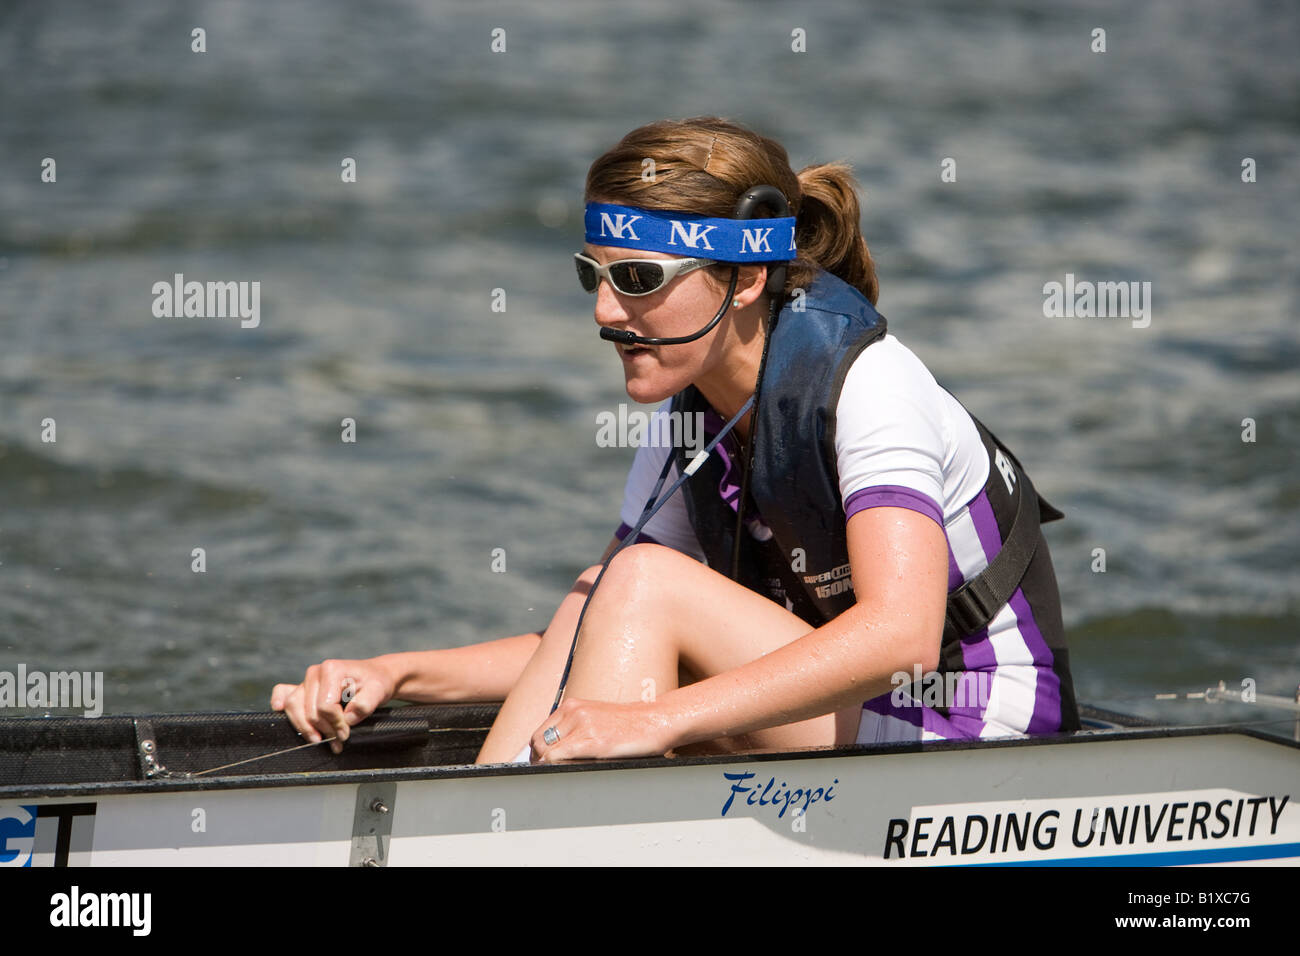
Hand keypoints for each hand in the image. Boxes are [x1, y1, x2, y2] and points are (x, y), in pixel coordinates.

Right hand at [270, 658, 396, 753]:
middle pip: (309, 710)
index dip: (335, 723)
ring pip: (293, 707)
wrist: (375, 676)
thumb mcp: (378, 691)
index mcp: (331, 670)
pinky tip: (278, 709)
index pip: (324, 706)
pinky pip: (283, 693)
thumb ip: (365, 704)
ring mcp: (306, 680)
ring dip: (306, 728)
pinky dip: (280, 702)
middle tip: (338, 741)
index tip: (347, 732)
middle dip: (323, 730)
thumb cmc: (376, 682)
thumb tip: (347, 719)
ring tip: (321, 740)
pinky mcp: (302, 687)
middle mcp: (315, 673)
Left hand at [528, 697, 675, 762]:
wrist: (656, 720)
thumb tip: (553, 752)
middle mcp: (574, 711)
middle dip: (540, 761)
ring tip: (561, 773)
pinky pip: (560, 758)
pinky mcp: (594, 741)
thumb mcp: (596, 717)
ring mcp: (583, 725)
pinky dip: (557, 768)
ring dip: (548, 766)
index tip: (542, 764)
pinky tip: (570, 771)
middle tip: (549, 773)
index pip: (539, 732)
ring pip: (546, 752)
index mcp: (572, 705)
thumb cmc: (629, 724)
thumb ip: (574, 728)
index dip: (538, 752)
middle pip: (538, 742)